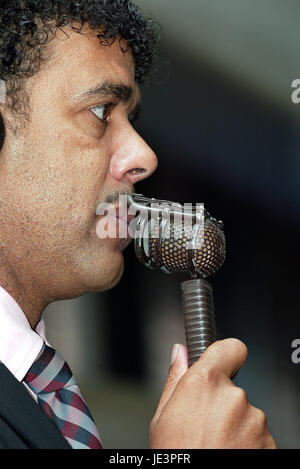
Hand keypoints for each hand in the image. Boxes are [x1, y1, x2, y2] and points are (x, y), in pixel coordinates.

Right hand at [150, 339, 275, 448]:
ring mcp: (255, 421)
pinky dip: (247, 444)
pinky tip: (228, 454)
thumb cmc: (175, 459)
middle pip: (233, 387)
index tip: (222, 363)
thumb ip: (175, 379)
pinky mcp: (269, 443)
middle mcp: (233, 396)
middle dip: (222, 402)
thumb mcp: (162, 418)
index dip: (226, 354)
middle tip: (204, 427)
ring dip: (235, 426)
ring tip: (215, 446)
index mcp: (204, 383)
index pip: (231, 347)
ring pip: (246, 414)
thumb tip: (179, 352)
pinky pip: (257, 434)